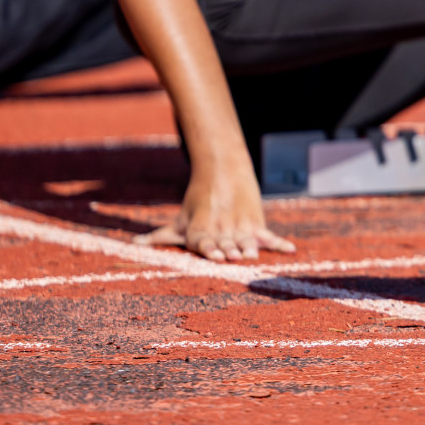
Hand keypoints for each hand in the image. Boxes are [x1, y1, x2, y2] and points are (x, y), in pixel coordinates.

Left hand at [137, 160, 294, 261]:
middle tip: (234, 257)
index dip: (209, 248)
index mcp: (201, 229)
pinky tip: (290, 249)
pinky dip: (279, 243)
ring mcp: (240, 225)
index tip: (215, 255)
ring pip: (246, 239)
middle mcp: (220, 228)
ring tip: (252, 255)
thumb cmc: (198, 199)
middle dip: (230, 250)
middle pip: (226, 242)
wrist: (222, 168)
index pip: (204, 242)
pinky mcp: (256, 222)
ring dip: (250, 246)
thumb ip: (161, 236)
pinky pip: (268, 235)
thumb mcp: (179, 219)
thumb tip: (133, 245)